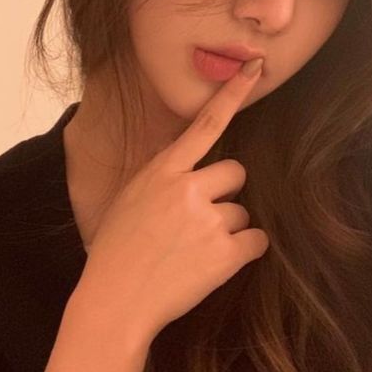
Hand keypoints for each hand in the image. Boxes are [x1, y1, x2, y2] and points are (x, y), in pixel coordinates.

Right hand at [70, 58, 268, 347]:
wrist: (115, 302)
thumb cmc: (116, 254)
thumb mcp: (129, 201)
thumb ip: (161, 180)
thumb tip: (188, 172)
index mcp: (161, 172)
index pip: (204, 125)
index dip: (232, 95)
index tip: (254, 70)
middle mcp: (187, 189)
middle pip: (235, 173)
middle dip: (226, 194)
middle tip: (201, 221)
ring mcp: (208, 220)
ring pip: (242, 212)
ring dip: (228, 230)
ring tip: (194, 252)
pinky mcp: (225, 253)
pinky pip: (255, 241)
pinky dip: (243, 253)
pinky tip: (214, 265)